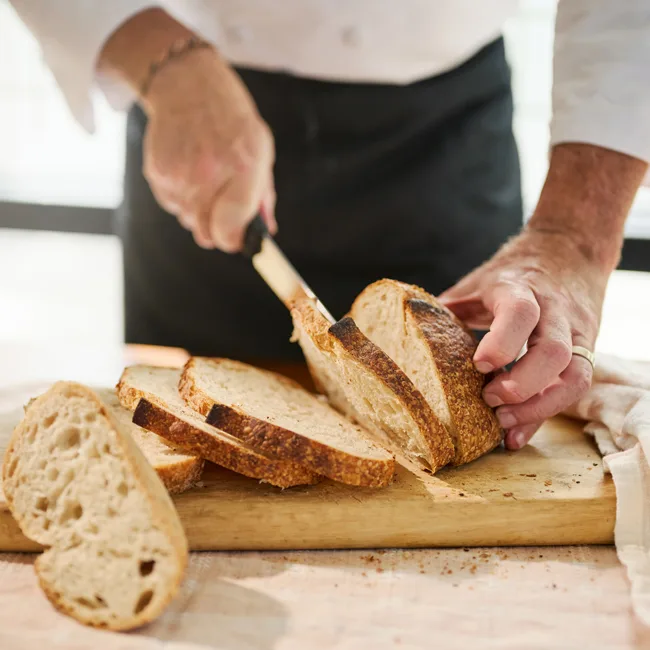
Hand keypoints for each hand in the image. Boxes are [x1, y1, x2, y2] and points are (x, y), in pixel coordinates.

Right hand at [143, 48, 275, 250]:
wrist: (186, 83)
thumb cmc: (231, 119)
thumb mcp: (260, 149)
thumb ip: (262, 195)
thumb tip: (265, 231)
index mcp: (243, 166)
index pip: (231, 228)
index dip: (234, 240)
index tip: (238, 238)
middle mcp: (209, 173)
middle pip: (207, 233)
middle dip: (217, 229)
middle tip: (222, 210)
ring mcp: (179, 174)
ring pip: (188, 220)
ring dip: (198, 211)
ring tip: (205, 178)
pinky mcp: (157, 173)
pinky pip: (171, 205)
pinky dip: (181, 197)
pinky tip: (188, 171)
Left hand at [439, 229, 607, 449]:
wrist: (570, 249)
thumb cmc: (514, 272)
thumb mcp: (479, 281)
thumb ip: (450, 309)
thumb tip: (407, 339)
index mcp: (519, 288)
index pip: (519, 313)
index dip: (501, 343)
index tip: (479, 366)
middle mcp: (554, 310)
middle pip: (553, 351)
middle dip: (522, 385)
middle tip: (490, 401)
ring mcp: (576, 331)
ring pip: (576, 375)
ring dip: (539, 407)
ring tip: (504, 423)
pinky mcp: (587, 349)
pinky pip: (577, 386)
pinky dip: (547, 412)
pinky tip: (519, 432)